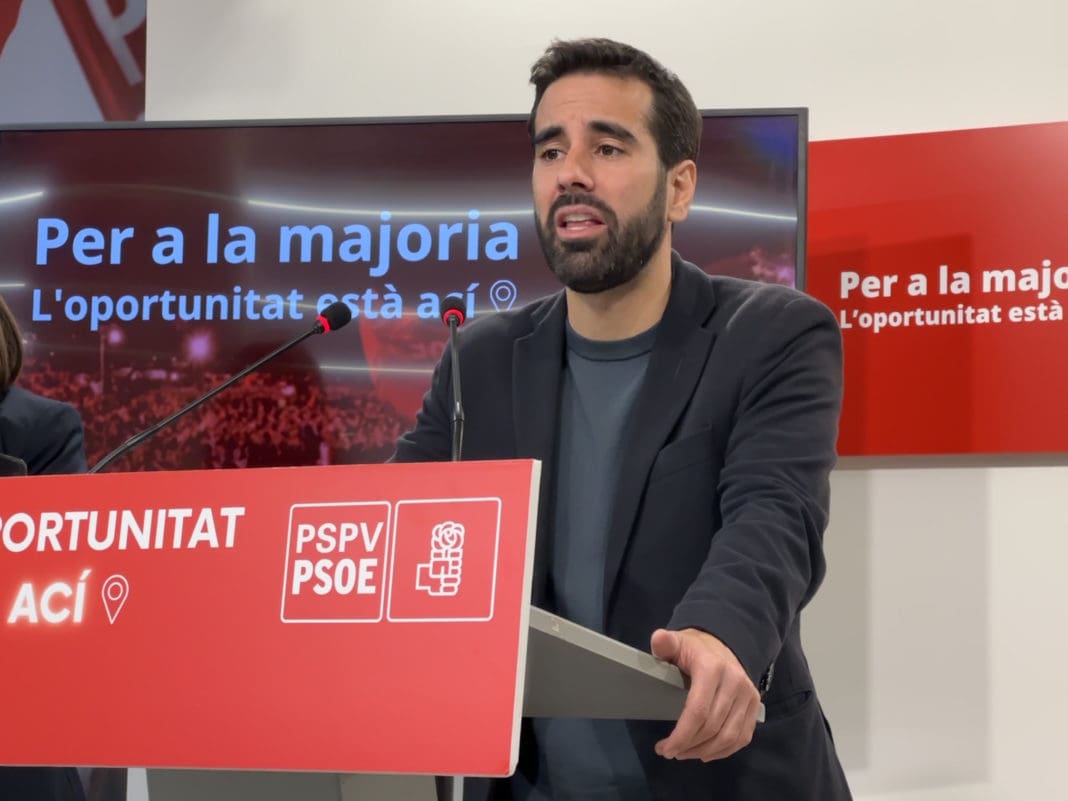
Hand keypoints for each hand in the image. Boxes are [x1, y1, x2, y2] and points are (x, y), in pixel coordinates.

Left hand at [650, 628, 760, 761]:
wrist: (721, 643)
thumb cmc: (693, 649)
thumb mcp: (677, 642)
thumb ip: (665, 643)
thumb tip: (659, 638)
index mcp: (711, 668)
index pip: (698, 711)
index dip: (681, 735)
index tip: (664, 748)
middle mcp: (734, 682)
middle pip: (712, 727)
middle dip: (689, 745)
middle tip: (670, 752)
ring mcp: (748, 694)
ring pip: (728, 736)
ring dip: (705, 751)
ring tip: (685, 753)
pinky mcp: (755, 705)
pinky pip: (742, 737)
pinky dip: (724, 751)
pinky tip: (706, 752)